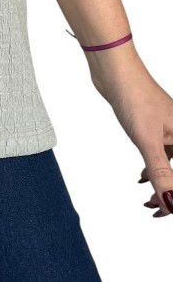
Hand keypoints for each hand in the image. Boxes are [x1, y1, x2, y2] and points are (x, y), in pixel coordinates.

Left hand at [90, 52, 172, 217]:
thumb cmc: (134, 97)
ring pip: (171, 164)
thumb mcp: (148, 141)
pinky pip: (162, 154)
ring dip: (163, 184)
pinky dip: (154, 169)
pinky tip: (143, 177)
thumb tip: (172, 203)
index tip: (166, 212)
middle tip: (155, 211)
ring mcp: (170, 130)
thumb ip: (161, 173)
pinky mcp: (154, 126)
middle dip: (172, 194)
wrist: (116, 71)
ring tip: (149, 201)